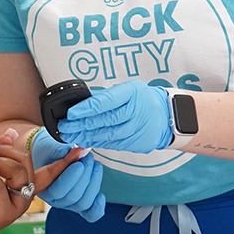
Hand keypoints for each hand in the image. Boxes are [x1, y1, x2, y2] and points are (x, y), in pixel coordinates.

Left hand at [0, 129, 72, 233]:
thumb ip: (0, 153)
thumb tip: (11, 132)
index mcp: (22, 187)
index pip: (50, 173)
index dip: (65, 162)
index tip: (82, 149)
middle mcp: (23, 197)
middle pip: (27, 162)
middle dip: (2, 150)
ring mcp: (15, 207)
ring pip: (16, 171)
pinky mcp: (2, 214)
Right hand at [30, 128, 104, 221]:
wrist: (49, 153)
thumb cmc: (47, 150)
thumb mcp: (49, 146)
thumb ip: (61, 150)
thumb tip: (78, 151)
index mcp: (43, 187)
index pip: (57, 190)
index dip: (70, 178)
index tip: (79, 164)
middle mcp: (55, 199)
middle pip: (72, 197)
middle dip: (84, 176)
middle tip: (88, 156)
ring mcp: (68, 203)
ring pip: (83, 203)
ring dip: (93, 183)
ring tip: (94, 164)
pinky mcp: (80, 203)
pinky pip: (90, 213)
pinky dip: (97, 206)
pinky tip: (101, 195)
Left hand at [57, 81, 172, 153]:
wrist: (167, 115)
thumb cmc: (144, 99)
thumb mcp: (129, 89)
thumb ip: (107, 95)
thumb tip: (83, 103)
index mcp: (131, 93)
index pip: (104, 102)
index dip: (85, 109)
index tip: (70, 113)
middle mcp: (134, 112)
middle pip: (103, 120)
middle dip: (81, 124)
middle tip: (65, 126)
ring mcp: (136, 129)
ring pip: (107, 135)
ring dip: (86, 135)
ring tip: (71, 135)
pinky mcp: (136, 143)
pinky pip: (113, 144)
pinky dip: (97, 142)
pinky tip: (85, 141)